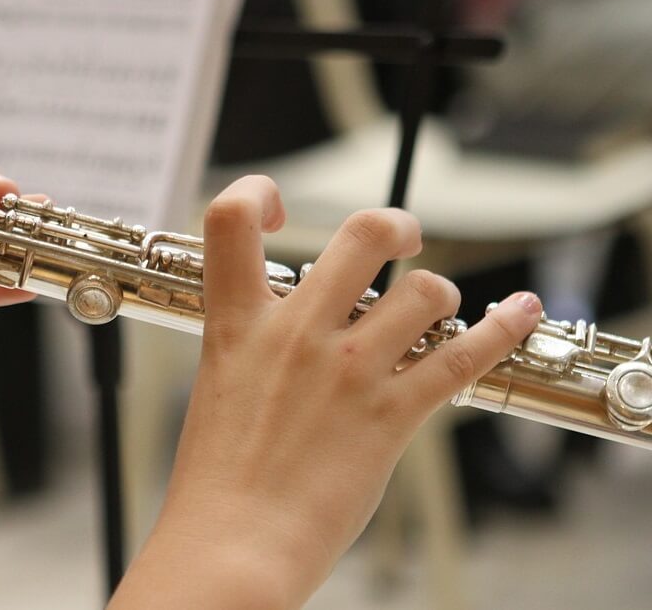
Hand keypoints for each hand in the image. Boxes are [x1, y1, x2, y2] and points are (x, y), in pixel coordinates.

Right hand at [112, 176, 541, 608]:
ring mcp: (348, 370)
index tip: (280, 210)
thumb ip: (255, 345)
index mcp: (237, 324)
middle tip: (400, 238)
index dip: (258, 193)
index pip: (230, 217)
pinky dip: (501, 327)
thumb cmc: (218, 479)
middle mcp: (296, 333)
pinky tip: (517, 310)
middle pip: (364, 233)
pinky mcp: (390, 414)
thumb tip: (294, 324)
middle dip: (394, 225)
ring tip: (431, 312)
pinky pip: (462, 354)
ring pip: (424, 291)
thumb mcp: (220, 387)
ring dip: (437, 295)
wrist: (232, 543)